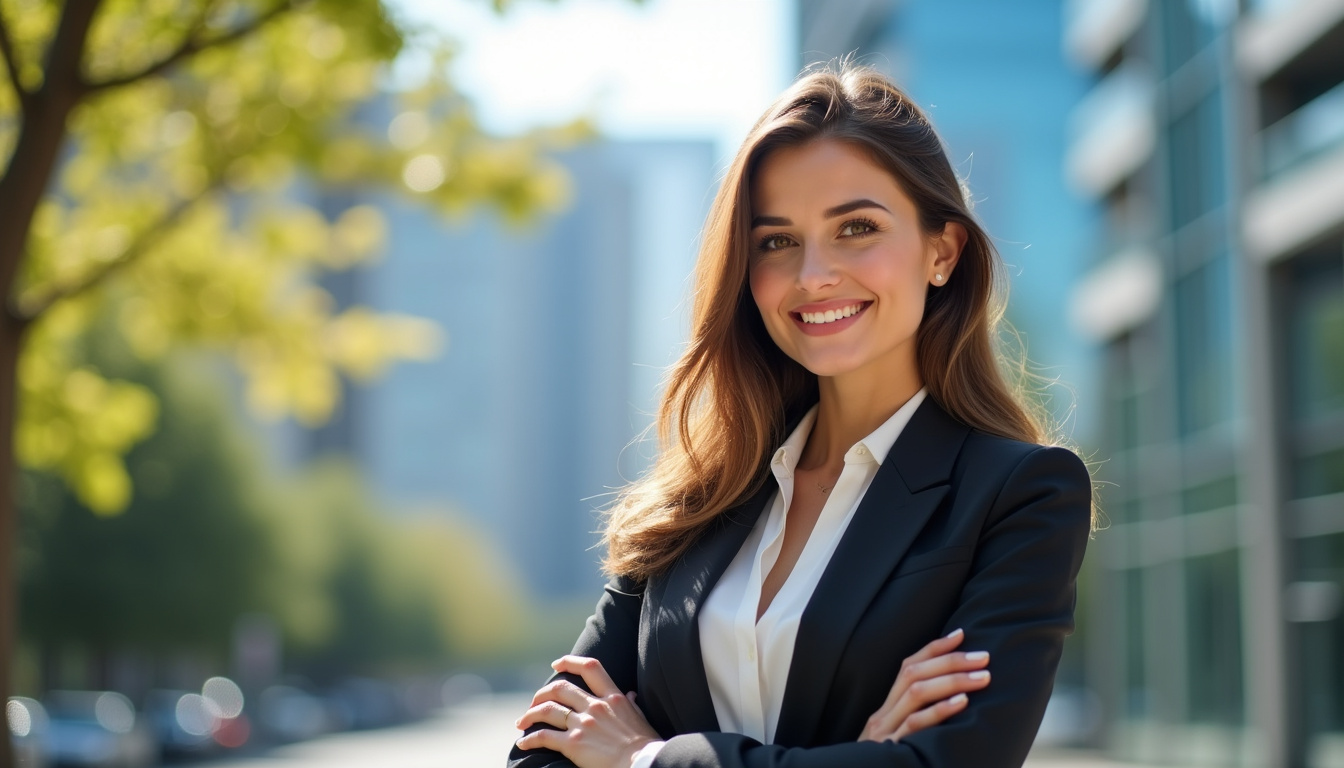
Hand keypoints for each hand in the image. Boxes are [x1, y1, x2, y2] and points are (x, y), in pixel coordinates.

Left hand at [515, 655, 660, 767]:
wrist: (643, 763)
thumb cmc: (646, 745)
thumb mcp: (641, 718)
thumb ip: (631, 705)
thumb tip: (630, 695)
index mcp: (613, 697)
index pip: (590, 668)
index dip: (569, 662)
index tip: (556, 664)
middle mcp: (595, 706)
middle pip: (560, 688)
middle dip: (542, 693)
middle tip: (534, 702)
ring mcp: (583, 724)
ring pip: (547, 710)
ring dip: (530, 715)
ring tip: (521, 722)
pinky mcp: (574, 744)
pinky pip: (544, 737)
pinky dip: (530, 739)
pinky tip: (523, 743)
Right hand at [858, 627, 989, 743]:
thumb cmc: (886, 766)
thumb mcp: (897, 743)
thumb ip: (916, 723)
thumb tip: (954, 703)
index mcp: (884, 711)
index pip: (907, 667)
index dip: (934, 647)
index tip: (961, 634)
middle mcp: (881, 716)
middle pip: (913, 673)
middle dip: (950, 660)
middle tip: (984, 657)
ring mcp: (884, 732)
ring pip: (915, 693)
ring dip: (952, 680)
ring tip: (983, 677)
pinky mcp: (891, 750)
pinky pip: (916, 725)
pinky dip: (940, 710)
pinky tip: (962, 702)